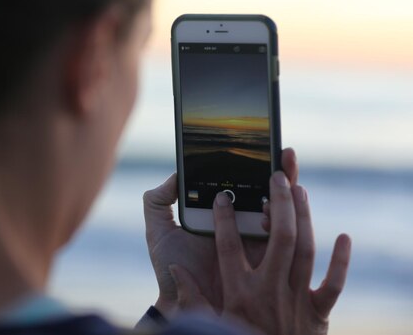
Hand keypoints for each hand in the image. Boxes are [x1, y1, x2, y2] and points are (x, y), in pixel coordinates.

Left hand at [143, 148, 298, 316]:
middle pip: (268, 191)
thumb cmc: (168, 264)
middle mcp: (241, 222)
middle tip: (283, 152)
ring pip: (281, 210)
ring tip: (281, 176)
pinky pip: (284, 237)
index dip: (252, 164)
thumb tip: (176, 174)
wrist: (179, 300)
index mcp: (219, 211)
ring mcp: (256, 239)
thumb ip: (159, 200)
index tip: (262, 145)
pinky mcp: (266, 259)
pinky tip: (274, 206)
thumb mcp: (158, 228)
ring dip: (286, 191)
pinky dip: (285, 220)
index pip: (241, 182)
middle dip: (280, 170)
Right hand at [170, 167, 351, 334]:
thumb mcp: (208, 324)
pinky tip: (343, 237)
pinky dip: (340, 261)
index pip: (228, 245)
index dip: (224, 218)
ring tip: (299, 189)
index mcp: (239, 291)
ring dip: (303, 217)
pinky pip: (333, 284)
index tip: (222, 196)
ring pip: (304, 249)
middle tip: (277, 176)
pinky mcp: (317, 313)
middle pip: (278, 237)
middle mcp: (269, 290)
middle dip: (278, 202)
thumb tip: (176, 270)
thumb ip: (191, 297)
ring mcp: (295, 299)